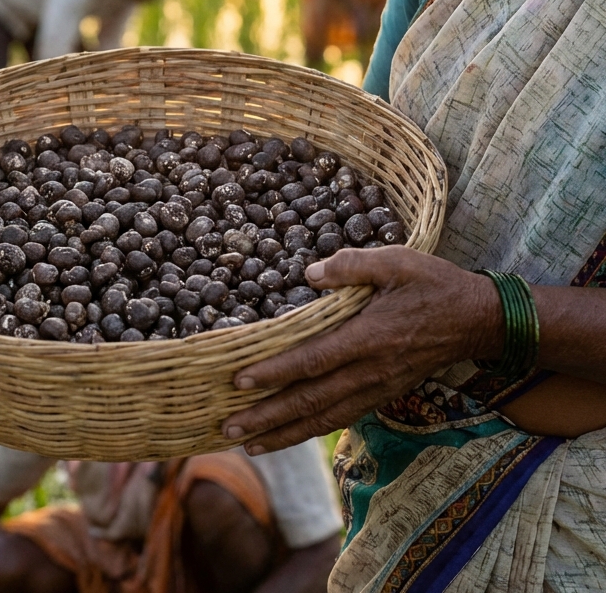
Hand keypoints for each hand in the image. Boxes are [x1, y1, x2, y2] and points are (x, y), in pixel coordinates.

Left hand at [222, 248, 502, 453]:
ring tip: (248, 444)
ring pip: (324, 418)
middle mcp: (370, 371)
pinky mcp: (382, 394)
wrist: (479, 320)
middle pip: (310, 401)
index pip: (313, 361)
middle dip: (267, 417)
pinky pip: (341, 417)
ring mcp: (377, 388)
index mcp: (370, 337)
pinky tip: (287, 435)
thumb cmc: (433, 284)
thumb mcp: (397, 261)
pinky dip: (310, 429)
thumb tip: (310, 273)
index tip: (240, 380)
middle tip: (227, 428)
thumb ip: (352, 265)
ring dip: (284, 433)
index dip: (275, 372)